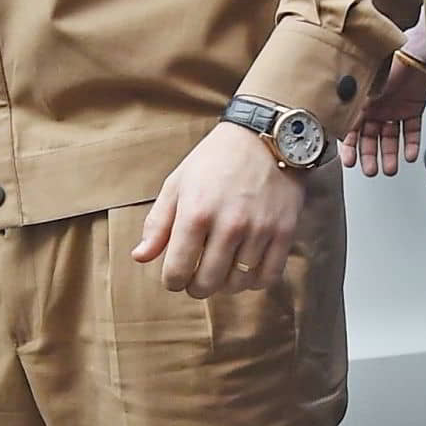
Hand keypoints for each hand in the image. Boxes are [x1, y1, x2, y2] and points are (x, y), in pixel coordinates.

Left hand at [133, 121, 307, 296]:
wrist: (262, 137)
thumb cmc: (213, 160)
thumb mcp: (177, 184)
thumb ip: (158, 223)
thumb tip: (140, 257)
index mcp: (196, 212)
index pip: (178, 270)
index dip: (172, 281)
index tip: (173, 278)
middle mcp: (229, 224)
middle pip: (208, 282)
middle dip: (196, 287)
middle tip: (194, 280)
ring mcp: (260, 230)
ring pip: (238, 283)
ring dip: (225, 285)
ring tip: (219, 272)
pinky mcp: (284, 232)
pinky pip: (268, 277)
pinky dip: (254, 282)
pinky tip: (245, 270)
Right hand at [342, 52, 425, 175]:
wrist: (413, 52)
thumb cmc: (385, 62)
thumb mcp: (362, 88)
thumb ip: (352, 106)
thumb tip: (337, 123)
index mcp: (360, 101)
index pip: (352, 129)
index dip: (350, 147)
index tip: (350, 162)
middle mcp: (376, 106)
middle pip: (371, 137)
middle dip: (370, 155)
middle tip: (371, 171)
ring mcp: (394, 107)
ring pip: (391, 137)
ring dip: (390, 154)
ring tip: (390, 169)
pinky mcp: (413, 108)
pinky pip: (411, 130)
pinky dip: (411, 144)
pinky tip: (409, 156)